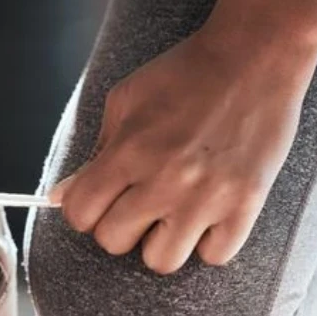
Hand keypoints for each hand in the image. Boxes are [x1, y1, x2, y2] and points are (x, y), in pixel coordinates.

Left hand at [51, 28, 313, 273]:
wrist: (256, 54)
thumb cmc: (185, 74)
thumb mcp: (125, 101)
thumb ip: (95, 152)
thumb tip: (60, 197)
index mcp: (130, 151)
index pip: (80, 214)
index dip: (84, 211)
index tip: (99, 200)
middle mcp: (166, 180)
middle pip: (114, 242)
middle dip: (119, 225)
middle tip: (137, 203)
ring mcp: (208, 197)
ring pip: (161, 261)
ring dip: (161, 241)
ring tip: (172, 214)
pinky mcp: (247, 204)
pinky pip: (214, 256)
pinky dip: (207, 242)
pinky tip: (207, 215)